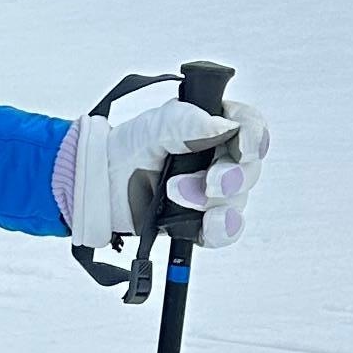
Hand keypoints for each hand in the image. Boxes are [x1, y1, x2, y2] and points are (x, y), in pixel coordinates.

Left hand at [62, 80, 269, 252]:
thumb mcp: (153, 126)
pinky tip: (204, 225)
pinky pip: (224, 231)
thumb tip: (223, 125)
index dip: (254, 137)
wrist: (98, 185)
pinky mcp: (200, 222)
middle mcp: (219, 159)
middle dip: (231, 177)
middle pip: (248, 170)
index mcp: (214, 127)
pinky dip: (218, 230)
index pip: (250, 127)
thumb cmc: (127, 149)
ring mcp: (212, 193)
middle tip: (208, 181)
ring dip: (215, 203)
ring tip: (176, 194)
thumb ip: (186, 121)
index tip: (243, 146)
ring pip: (237, 202)